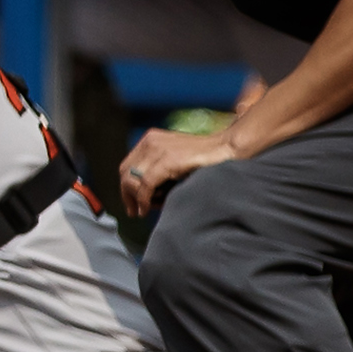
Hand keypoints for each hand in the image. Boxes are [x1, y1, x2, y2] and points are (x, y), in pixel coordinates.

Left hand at [115, 125, 236, 217]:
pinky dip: (143, 199)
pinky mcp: (168, 160)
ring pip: (133, 179)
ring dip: (136, 199)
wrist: (227, 148)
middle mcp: (150, 141)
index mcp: (150, 139)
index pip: (127, 166)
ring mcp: (158, 149)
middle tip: (134, 211)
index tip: (131, 203)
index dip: (125, 187)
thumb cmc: (205, 159)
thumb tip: (143, 194)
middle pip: (126, 172)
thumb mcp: (174, 161)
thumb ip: (158, 171)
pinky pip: (145, 183)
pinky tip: (147, 208)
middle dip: (127, 195)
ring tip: (144, 211)